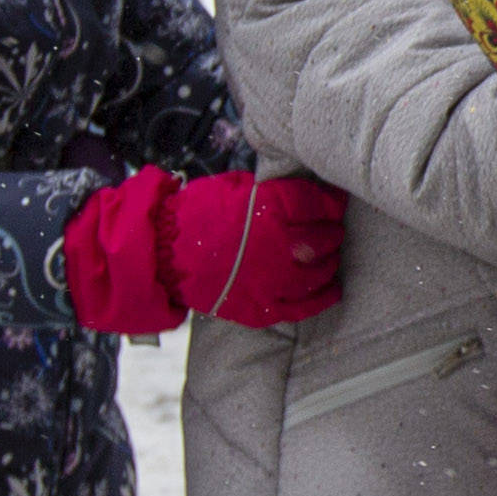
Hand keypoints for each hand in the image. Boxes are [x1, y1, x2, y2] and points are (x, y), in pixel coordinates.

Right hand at [59, 166, 345, 337]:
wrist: (160, 253)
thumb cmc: (195, 214)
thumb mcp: (235, 188)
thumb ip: (272, 192)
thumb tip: (301, 193)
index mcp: (270, 208)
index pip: (317, 202)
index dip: (331, 202)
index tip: (336, 202)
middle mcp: (278, 245)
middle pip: (324, 238)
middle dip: (332, 232)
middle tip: (333, 231)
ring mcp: (272, 280)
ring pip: (319, 272)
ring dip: (329, 262)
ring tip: (329, 256)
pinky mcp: (262, 308)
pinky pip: (304, 306)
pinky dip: (323, 296)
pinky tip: (332, 288)